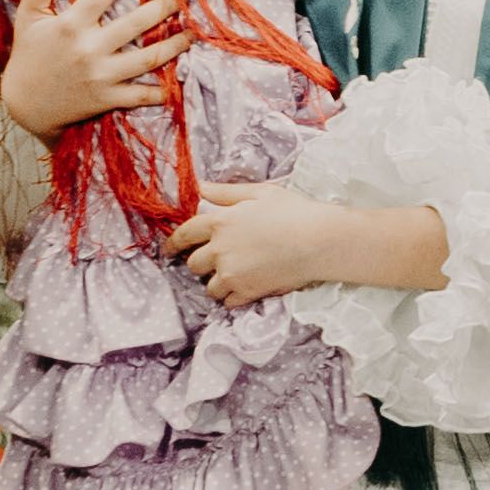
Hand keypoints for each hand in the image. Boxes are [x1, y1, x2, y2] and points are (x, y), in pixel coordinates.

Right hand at [0, 0, 186, 137]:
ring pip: (149, 57)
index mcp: (71, 23)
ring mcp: (100, 75)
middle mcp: (89, 48)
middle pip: (137, 22)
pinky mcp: (107, 98)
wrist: (24, 103)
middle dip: (164, 7)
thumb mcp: (27, 16)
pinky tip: (178, 80)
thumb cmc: (29, 55)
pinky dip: (162, 90)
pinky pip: (142, 95)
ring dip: (175, 44)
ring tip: (192, 33)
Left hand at [167, 181, 332, 306]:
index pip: (184, 234)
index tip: (169, 250)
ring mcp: (232, 273)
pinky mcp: (247, 291)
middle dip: (201, 262)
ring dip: (217, 281)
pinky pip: (228, 301)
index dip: (173, 242)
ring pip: (209, 286)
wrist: (319, 241)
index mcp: (220, 222)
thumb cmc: (293, 211)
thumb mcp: (260, 193)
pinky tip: (246, 287)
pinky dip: (234, 296)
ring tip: (235, 275)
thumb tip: (200, 187)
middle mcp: (219, 249)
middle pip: (194, 263)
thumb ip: (226, 192)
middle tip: (217, 260)